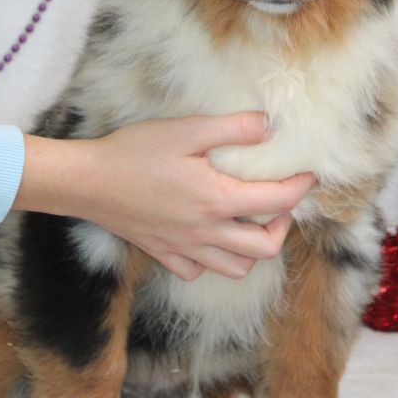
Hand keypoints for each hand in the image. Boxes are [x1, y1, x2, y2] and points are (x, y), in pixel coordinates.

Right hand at [15, 113, 314, 281]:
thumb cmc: (135, 152)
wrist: (87, 182)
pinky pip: (198, 271)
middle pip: (265, 248)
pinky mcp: (163, 254)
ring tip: (250, 223)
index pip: (276, 202)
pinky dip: (212, 260)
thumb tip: (269, 126)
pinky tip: (209, 237)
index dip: (300, 188)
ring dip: (252, 250)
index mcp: (217, 200)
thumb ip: (232, 128)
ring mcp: (184, 248)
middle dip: (283, 227)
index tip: (309, 175)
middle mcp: (206, 232)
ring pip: (236, 268)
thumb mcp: (186, 130)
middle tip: (281, 204)